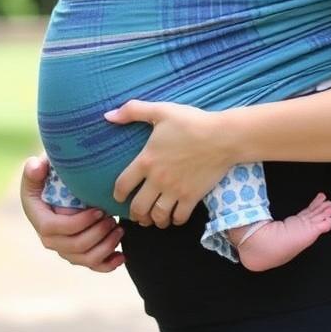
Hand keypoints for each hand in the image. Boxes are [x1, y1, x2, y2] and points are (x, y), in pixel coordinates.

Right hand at [19, 155, 125, 271]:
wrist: (64, 185)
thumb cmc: (53, 174)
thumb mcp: (42, 167)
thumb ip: (35, 167)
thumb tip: (36, 168)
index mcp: (39, 217)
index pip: (54, 228)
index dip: (77, 223)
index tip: (98, 211)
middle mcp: (49, 238)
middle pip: (73, 247)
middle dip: (96, 235)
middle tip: (112, 219)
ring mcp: (65, 248)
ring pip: (85, 259)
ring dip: (105, 247)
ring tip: (119, 229)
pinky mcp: (79, 253)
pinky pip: (93, 266)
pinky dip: (108, 264)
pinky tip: (121, 256)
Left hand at [106, 100, 233, 227]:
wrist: (222, 136)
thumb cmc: (191, 122)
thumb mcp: (161, 111)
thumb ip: (133, 111)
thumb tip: (108, 115)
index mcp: (146, 160)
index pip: (122, 185)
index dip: (117, 195)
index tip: (119, 198)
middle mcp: (157, 180)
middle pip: (138, 207)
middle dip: (135, 214)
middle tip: (137, 214)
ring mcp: (175, 190)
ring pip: (157, 216)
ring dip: (154, 220)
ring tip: (154, 219)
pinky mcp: (192, 197)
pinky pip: (179, 217)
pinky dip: (175, 220)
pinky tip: (175, 216)